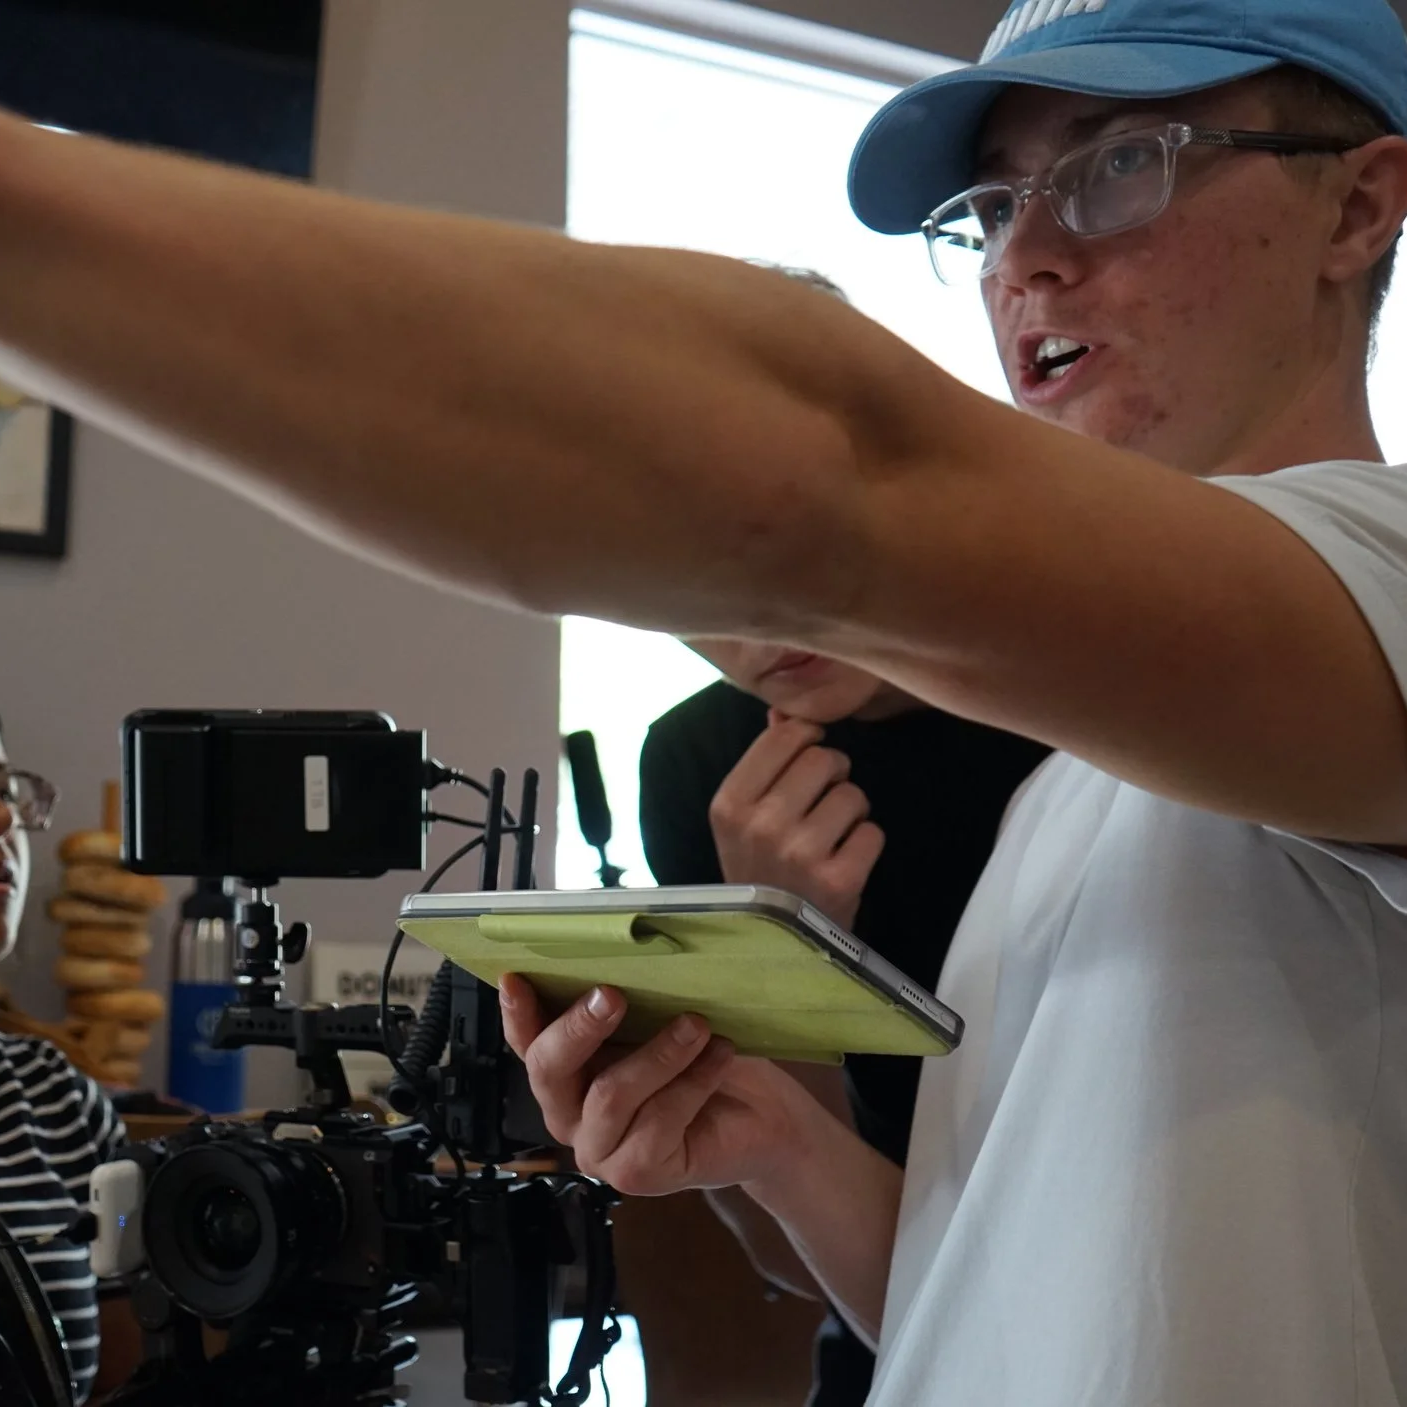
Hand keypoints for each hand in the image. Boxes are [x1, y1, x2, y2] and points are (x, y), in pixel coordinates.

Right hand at [499, 975, 817, 1196]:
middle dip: (578, 1028)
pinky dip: (692, 1082)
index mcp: (566, 1069)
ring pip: (610, 1094)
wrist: (758, 1117)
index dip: (517, 1013)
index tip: (517, 979)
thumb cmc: (702, 1058)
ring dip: (658, 1053)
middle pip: (549, 1070)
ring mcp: (599, 1149)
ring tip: (697, 1025)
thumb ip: (632, 1004)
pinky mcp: (636, 1175)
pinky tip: (720, 1055)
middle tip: (612, 996)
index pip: (528, 1042)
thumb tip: (618, 958)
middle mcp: (569, 1112)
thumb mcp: (661, 1021)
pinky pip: (657, 1121)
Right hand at [707, 712, 883, 928]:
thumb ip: (764, 761)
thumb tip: (784, 711)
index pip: (785, 735)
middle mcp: (759, 825)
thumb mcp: (742, 820)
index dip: (807, 740)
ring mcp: (800, 854)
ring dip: (851, 813)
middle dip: (832, 776)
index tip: (808, 762)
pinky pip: (872, 832)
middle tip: (821, 806)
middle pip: (824, 758)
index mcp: (728, 803)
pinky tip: (844, 863)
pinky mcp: (839, 881)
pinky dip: (865, 845)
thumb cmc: (760, 874)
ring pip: (853, 794)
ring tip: (831, 839)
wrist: (771, 951)